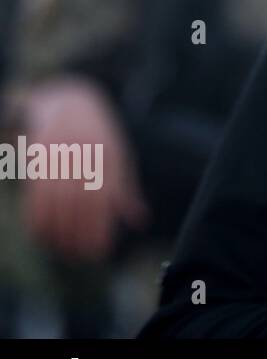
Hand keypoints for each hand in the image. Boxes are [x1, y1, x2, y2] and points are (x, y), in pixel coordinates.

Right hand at [18, 76, 149, 261]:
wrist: (71, 101)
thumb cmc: (99, 137)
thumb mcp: (119, 157)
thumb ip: (125, 189)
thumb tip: (139, 220)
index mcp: (109, 157)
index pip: (105, 199)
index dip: (100, 228)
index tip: (99, 252)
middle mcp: (85, 155)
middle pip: (80, 202)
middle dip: (79, 233)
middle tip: (80, 257)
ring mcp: (61, 154)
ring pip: (56, 198)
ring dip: (57, 230)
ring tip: (61, 251)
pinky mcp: (39, 156)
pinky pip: (35, 192)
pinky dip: (36, 216)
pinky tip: (41, 234)